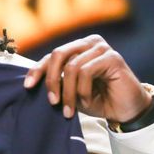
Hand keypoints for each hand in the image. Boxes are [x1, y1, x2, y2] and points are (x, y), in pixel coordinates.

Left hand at [23, 34, 151, 122]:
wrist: (126, 111)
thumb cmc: (98, 100)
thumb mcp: (71, 91)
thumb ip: (57, 81)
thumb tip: (33, 80)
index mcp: (78, 47)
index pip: (52, 55)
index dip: (37, 70)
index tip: (27, 86)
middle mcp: (89, 43)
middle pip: (58, 55)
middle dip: (51, 80)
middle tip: (52, 102)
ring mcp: (101, 47)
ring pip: (71, 67)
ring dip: (68, 92)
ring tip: (69, 110)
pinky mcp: (112, 57)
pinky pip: (86, 72)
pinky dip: (82, 91)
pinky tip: (87, 102)